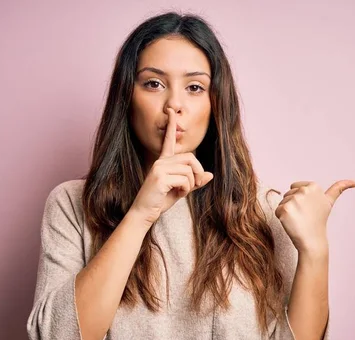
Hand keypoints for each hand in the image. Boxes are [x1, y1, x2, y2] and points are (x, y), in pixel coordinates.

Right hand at [129, 108, 213, 225]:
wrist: (144, 213)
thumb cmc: (160, 201)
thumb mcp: (180, 190)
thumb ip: (194, 181)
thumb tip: (210, 175)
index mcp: (163, 162)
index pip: (168, 140)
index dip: (171, 125)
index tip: (170, 111)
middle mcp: (160, 162)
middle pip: (191, 157)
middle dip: (197, 172)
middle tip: (193, 186)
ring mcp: (159, 168)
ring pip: (189, 170)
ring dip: (191, 184)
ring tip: (181, 192)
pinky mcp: (160, 177)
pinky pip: (185, 179)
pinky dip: (186, 190)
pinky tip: (176, 194)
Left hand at [275, 180, 354, 253]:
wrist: (312, 241)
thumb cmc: (319, 221)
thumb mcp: (329, 202)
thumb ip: (339, 189)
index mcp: (313, 186)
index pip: (294, 187)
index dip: (300, 199)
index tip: (309, 208)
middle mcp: (303, 191)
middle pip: (287, 194)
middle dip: (293, 205)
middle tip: (304, 215)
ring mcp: (293, 200)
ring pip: (282, 202)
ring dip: (287, 212)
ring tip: (299, 220)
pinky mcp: (284, 209)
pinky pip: (277, 210)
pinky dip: (281, 218)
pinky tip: (292, 223)